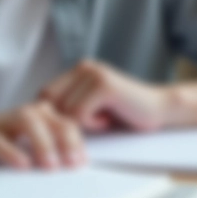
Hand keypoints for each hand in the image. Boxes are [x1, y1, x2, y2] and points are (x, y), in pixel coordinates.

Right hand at [0, 102, 84, 169]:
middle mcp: (28, 114)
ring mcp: (6, 122)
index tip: (81, 164)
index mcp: (43, 114)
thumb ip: (55, 148)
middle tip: (71, 165)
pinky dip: (12, 152)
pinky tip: (23, 165)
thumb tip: (77, 166)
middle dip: (66, 142)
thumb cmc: (6, 142)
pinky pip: (0, 141)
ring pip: (30, 123)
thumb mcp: (34, 143)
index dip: (78, 143)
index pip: (68, 124)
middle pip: (53, 120)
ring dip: (43, 144)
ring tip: (50, 166)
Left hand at [38, 60, 171, 132]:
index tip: (65, 129)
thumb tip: (36, 120)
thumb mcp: (90, 109)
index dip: (50, 116)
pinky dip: (93, 124)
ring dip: (83, 124)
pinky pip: (80, 115)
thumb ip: (68, 107)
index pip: (44, 94)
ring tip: (104, 119)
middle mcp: (84, 67)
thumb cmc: (125, 115)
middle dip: (65, 121)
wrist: (160, 111)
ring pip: (65, 111)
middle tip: (90, 125)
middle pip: (50, 103)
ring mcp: (94, 74)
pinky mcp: (104, 85)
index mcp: (79, 70)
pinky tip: (109, 119)